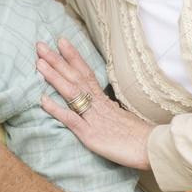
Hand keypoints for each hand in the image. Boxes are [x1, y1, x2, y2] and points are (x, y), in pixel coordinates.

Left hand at [36, 38, 152, 170]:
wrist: (152, 149)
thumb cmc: (139, 137)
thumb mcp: (121, 118)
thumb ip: (109, 109)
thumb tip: (101, 103)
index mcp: (105, 100)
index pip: (86, 73)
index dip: (73, 57)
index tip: (61, 42)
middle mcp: (98, 104)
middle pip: (75, 77)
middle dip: (57, 60)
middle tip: (40, 45)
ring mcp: (94, 118)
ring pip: (72, 92)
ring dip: (54, 77)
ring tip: (39, 63)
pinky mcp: (91, 135)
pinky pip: (72, 119)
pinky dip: (57, 109)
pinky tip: (43, 100)